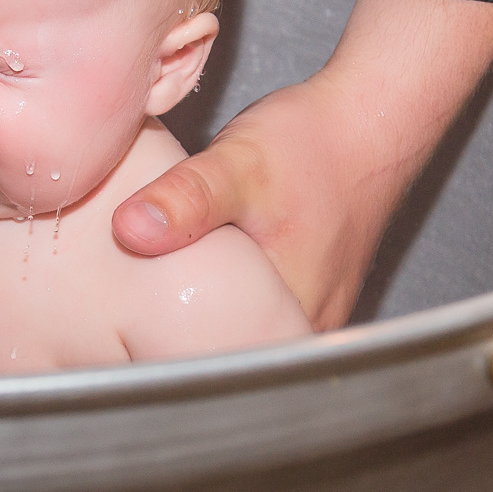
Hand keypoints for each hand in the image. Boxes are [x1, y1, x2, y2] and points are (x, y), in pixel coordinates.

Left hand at [113, 0, 492, 328]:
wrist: (369, 119)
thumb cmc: (314, 144)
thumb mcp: (238, 166)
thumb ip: (187, 200)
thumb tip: (131, 231)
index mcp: (290, 315)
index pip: (218, 372)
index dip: (167, 363)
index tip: (123, 350)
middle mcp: (307, 326)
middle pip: (230, 359)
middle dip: (180, 347)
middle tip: (124, 333)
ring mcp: (313, 312)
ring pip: (245, 337)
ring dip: (204, 325)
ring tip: (149, 313)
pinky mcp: (309, 292)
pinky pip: (260, 314)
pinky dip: (227, 302)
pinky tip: (197, 284)